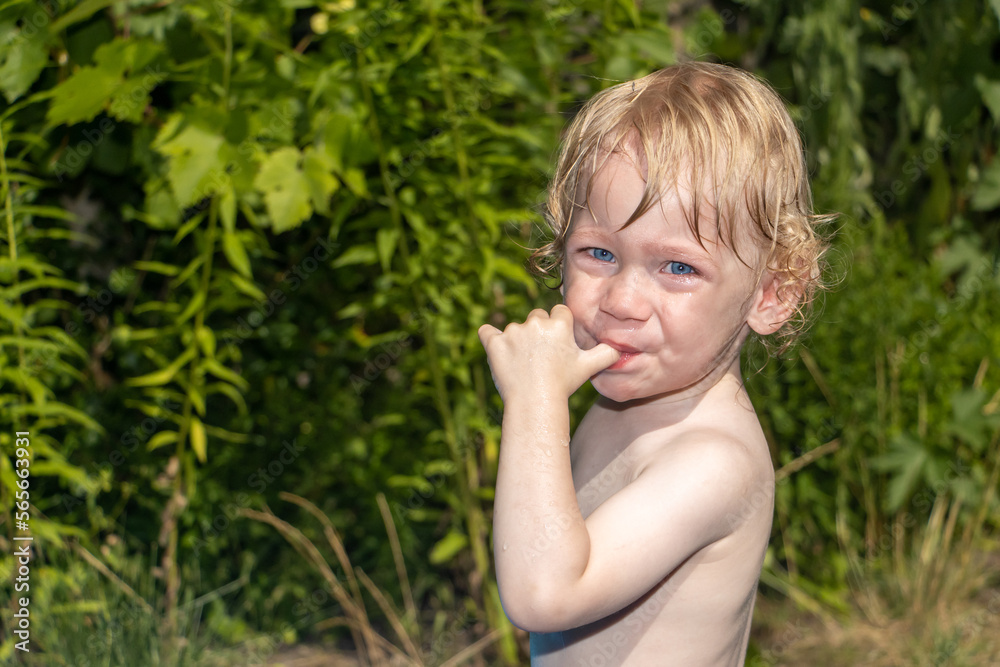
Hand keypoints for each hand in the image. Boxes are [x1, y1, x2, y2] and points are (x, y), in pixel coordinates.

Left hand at [478, 304, 619, 402]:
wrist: (535, 403)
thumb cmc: (563, 385)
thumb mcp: (589, 367)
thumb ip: (607, 353)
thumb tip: (620, 347)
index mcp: (559, 324)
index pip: (559, 312)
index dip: (559, 327)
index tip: (557, 343)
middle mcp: (535, 323)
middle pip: (537, 316)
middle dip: (538, 331)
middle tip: (541, 355)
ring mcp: (512, 332)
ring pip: (514, 328)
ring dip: (517, 341)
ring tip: (524, 365)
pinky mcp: (493, 343)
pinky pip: (486, 332)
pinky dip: (489, 338)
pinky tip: (496, 349)